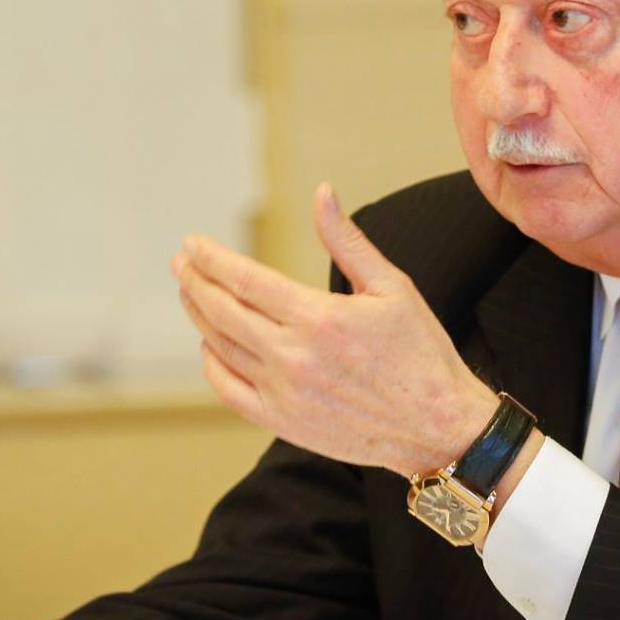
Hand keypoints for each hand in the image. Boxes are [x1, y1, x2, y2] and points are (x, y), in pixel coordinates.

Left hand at [172, 183, 499, 475]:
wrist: (439, 426)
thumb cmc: (421, 352)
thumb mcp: (392, 287)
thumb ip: (347, 240)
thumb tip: (322, 193)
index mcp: (320, 318)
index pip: (245, 280)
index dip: (212, 259)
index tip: (193, 244)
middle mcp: (294, 357)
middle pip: (223, 312)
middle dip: (195, 282)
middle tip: (181, 262)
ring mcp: (284, 394)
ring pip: (221, 348)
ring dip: (200, 317)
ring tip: (191, 294)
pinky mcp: (283, 422)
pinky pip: (230, 390)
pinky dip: (212, 364)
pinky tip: (210, 344)